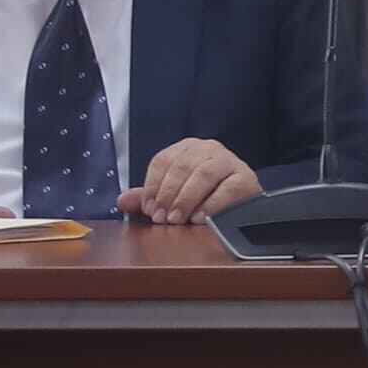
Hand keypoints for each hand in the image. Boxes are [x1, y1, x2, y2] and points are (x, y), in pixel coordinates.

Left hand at [123, 140, 264, 224]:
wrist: (243, 201)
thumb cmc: (205, 196)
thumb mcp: (174, 195)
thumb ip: (149, 197)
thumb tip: (121, 201)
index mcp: (187, 148)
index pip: (163, 161)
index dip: (152, 186)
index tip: (149, 209)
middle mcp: (208, 148)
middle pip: (182, 166)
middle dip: (169, 195)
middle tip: (163, 218)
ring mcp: (229, 160)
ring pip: (204, 174)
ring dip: (187, 199)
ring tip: (179, 219)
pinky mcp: (246, 177)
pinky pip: (228, 188)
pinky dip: (212, 204)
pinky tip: (201, 218)